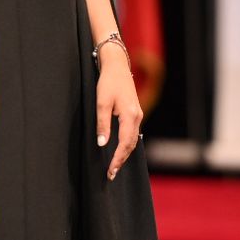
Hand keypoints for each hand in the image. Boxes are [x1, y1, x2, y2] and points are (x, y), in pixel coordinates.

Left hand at [95, 50, 143, 180]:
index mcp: (130, 116)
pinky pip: (132, 133)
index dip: (117, 159)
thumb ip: (102, 124)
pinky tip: (120, 149)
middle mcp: (137, 117)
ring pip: (133, 140)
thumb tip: (102, 143)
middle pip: (131, 145)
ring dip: (124, 153)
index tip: (110, 171)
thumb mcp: (101, 102)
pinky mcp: (135, 113)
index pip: (124, 144)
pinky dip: (127, 144)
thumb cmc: (108, 82)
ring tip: (114, 165)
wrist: (117, 66)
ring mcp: (138, 115)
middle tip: (111, 174)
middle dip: (121, 160)